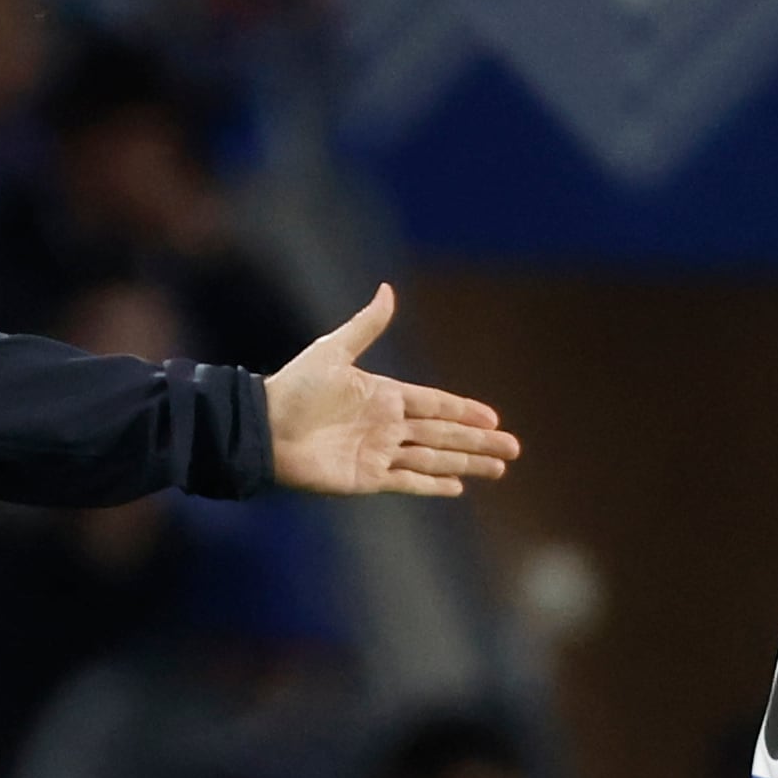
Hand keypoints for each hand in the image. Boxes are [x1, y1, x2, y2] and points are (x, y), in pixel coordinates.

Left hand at [263, 286, 516, 497]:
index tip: (494, 418)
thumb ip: (365, 326)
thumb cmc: (294, 389)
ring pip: (434, 459)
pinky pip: (408, 481)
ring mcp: (379, 453)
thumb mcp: (333, 351)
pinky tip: (457, 487)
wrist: (263, 429)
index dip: (466, 411)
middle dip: (479, 442)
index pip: (436, 404)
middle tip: (513, 449)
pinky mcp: (366, 478)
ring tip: (498, 469)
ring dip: (466, 464)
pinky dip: (432, 485)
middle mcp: (387, 426)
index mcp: (384, 395)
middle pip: (445, 434)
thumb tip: (387, 289)